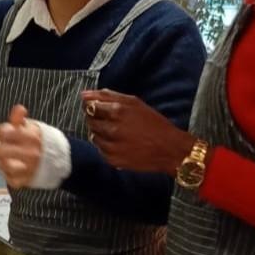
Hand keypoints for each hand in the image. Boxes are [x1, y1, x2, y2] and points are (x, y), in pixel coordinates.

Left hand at [0, 104, 41, 187]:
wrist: (60, 161)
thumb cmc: (41, 142)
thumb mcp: (33, 128)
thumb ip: (21, 119)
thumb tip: (19, 108)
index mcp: (31, 138)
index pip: (5, 133)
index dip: (0, 131)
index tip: (1, 132)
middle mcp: (30, 154)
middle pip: (0, 151)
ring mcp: (28, 169)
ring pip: (3, 165)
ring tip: (1, 156)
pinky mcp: (26, 181)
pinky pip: (9, 179)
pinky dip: (6, 173)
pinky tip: (9, 167)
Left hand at [82, 89, 197, 175]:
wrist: (169, 149)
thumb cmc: (153, 123)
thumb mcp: (134, 103)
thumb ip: (108, 96)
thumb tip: (84, 94)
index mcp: (117, 111)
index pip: (89, 105)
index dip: (92, 105)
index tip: (97, 107)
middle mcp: (112, 129)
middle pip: (90, 120)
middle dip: (96, 118)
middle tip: (111, 120)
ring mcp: (111, 146)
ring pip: (93, 135)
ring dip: (100, 132)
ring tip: (118, 132)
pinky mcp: (112, 159)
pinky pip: (100, 149)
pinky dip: (105, 145)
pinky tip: (120, 143)